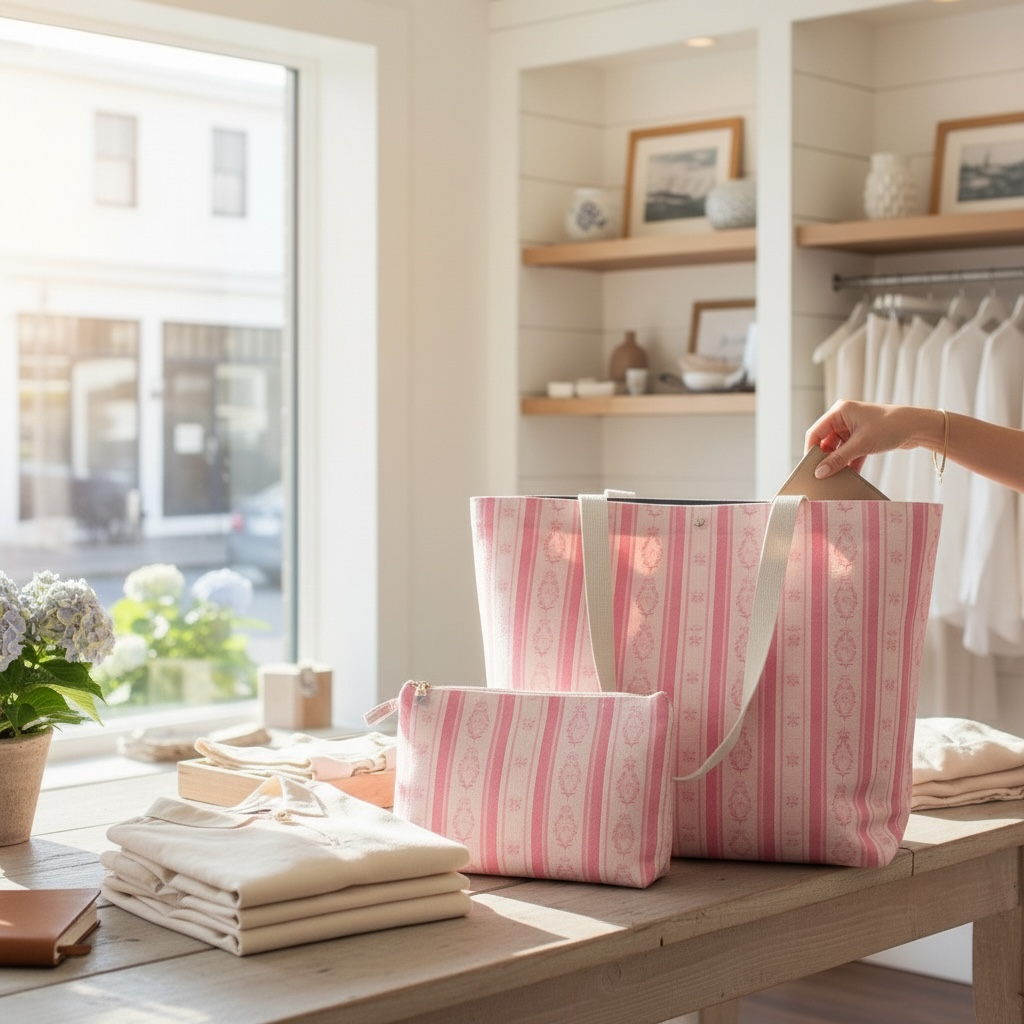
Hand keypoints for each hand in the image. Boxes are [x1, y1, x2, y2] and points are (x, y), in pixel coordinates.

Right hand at [804, 402, 918, 477]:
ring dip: (837, 462)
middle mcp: (843, 418)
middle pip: (825, 441)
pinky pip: (849, 452)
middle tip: (822, 475)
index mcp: (839, 412)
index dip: (811, 450)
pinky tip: (850, 476)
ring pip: (837, 448)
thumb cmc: (890, 427)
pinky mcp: (862, 437)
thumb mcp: (861, 444)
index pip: (815, 432)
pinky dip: (849, 463)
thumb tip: (820, 472)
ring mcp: (853, 427)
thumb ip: (838, 459)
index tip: (810, 468)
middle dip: (824, 458)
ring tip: (836, 477)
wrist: (917, 427)